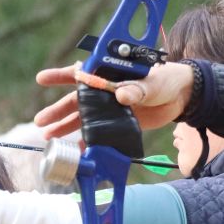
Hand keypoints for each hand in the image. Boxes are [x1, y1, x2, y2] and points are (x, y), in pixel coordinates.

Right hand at [34, 62, 195, 137]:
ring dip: (66, 127)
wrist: (182, 97)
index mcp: (110, 74)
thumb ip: (136, 89)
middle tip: (40, 122)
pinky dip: (88, 142)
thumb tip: (122, 95)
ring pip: (84, 117)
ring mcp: (111, 107)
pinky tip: (76, 151)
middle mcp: (106, 90)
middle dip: (57, 110)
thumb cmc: (166, 80)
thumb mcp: (151, 82)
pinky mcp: (118, 123)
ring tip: (48, 137)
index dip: (61, 76)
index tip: (41, 79)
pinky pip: (99, 133)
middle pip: (77, 99)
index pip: (81, 72)